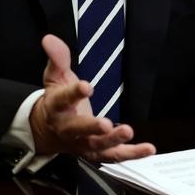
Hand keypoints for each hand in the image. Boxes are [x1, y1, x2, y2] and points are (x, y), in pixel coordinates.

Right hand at [29, 35, 155, 161]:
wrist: (46, 132)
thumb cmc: (55, 101)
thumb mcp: (55, 77)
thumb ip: (57, 58)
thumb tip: (49, 38)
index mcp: (56, 107)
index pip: (63, 99)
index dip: (74, 93)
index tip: (87, 86)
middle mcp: (68, 129)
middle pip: (79, 129)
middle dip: (93, 127)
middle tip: (105, 124)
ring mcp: (82, 143)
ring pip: (97, 146)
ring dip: (114, 141)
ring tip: (129, 132)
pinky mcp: (97, 152)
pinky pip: (114, 156)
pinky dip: (132, 154)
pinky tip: (148, 148)